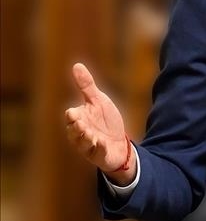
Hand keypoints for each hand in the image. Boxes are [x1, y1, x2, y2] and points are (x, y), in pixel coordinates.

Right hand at [64, 63, 135, 185]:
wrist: (119, 143)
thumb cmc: (105, 121)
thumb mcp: (98, 101)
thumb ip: (86, 86)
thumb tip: (76, 65)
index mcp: (79, 119)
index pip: (71, 116)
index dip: (72, 115)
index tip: (74, 112)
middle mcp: (81, 133)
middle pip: (74, 131)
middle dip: (77, 127)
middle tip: (81, 123)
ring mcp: (90, 145)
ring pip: (83, 144)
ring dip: (86, 139)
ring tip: (91, 135)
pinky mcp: (100, 155)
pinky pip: (98, 153)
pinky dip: (100, 149)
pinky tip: (102, 144)